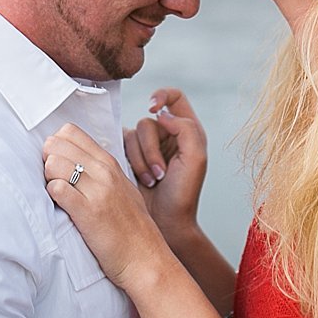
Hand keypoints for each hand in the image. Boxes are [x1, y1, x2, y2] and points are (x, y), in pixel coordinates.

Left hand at [43, 124, 166, 287]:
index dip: (57, 144)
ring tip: (57, 194)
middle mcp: (104, 172)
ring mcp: (97, 191)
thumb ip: (100, 172)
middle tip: (53, 179)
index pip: (71, 132)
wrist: (146, 259)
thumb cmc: (132, 229)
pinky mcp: (88, 213)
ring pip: (54, 163)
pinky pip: (57, 189)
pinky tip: (60, 206)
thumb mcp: (122, 189)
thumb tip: (73, 161)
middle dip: (47, 159)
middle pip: (57, 143)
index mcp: (110, 163)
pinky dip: (51, 196)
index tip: (58, 162)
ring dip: (48, 178)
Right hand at [122, 88, 208, 242]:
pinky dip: (132, 163)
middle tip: (160, 173)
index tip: (153, 108)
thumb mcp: (195, 160)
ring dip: (142, 160)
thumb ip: (186, 129)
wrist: (166, 222)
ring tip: (152, 180)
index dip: (162, 96)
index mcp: (186, 131)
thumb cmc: (183, 195)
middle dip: (151, 149)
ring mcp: (146, 147)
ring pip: (132, 135)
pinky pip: (121, 147)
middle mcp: (166, 135)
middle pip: (148, 122)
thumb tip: (161, 114)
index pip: (174, 97)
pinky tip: (141, 179)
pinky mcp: (129, 158)